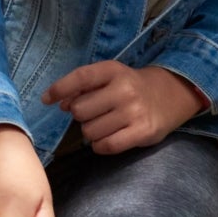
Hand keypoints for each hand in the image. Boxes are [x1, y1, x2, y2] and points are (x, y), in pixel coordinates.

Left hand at [46, 61, 206, 153]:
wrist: (171, 94)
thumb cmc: (131, 86)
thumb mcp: (110, 77)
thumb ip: (85, 87)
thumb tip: (61, 104)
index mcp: (113, 70)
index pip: (79, 78)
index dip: (59, 89)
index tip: (46, 99)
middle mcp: (124, 89)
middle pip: (80, 110)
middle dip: (81, 115)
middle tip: (94, 113)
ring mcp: (134, 112)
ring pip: (90, 131)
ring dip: (91, 132)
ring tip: (105, 125)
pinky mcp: (142, 132)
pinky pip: (106, 146)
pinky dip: (100, 146)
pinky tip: (108, 138)